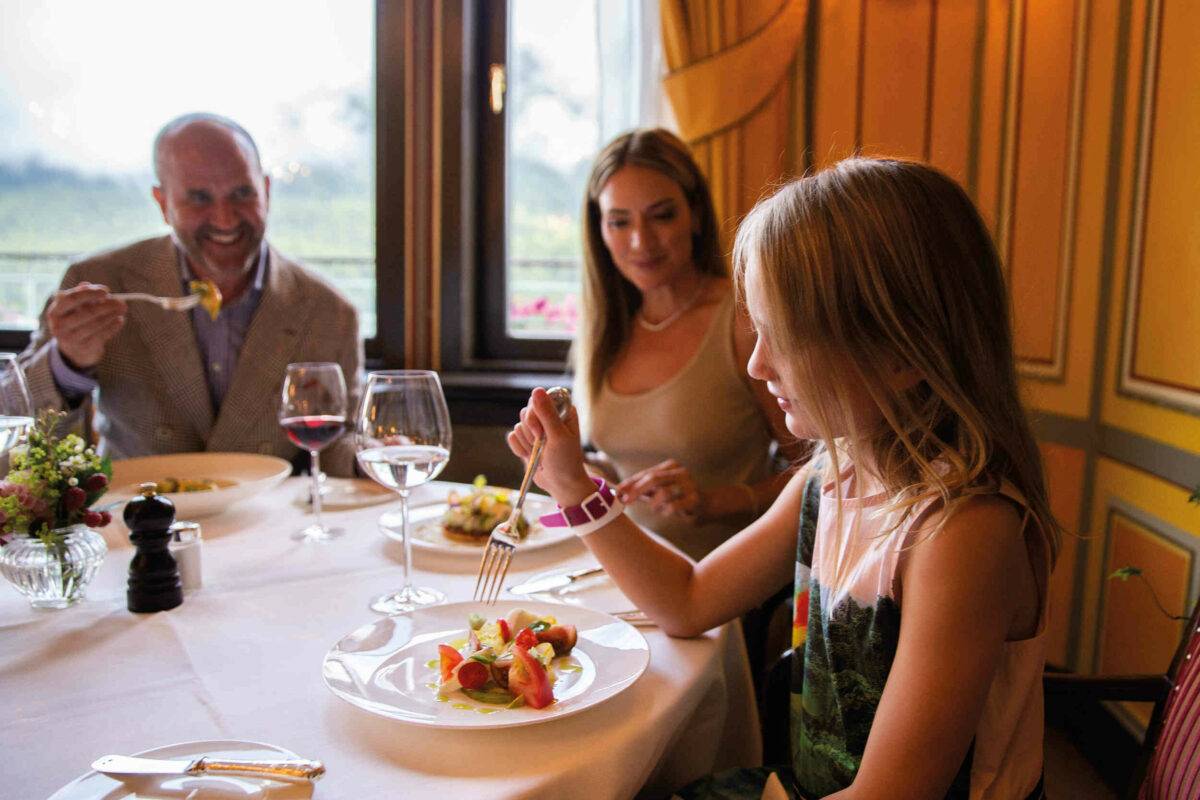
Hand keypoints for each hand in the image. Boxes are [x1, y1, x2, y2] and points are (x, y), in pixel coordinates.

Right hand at [46, 283, 126, 368]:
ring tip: (122, 308)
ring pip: (96, 324)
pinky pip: (103, 334)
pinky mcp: (84, 348)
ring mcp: (71, 339)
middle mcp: (59, 326)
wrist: (74, 349)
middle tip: (121, 301)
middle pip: (87, 312)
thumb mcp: (74, 308)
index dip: (90, 293)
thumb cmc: (76, 321)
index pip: (71, 299)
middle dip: (107, 305)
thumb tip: (86, 285)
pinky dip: (113, 326)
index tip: (106, 290)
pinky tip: (120, 320)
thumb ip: (80, 295)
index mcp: (54, 312)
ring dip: (112, 315)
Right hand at [506, 387, 593, 505]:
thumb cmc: (565, 461)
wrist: (560, 484)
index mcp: (562, 411)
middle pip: (526, 411)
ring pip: (518, 425)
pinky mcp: (527, 440)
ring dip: (527, 443)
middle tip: (542, 444)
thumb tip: (536, 390)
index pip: (540, 398)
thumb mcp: (558, 436)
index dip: (535, 414)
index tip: (541, 431)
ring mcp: (537, 428)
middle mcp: (549, 416)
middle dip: (531, 431)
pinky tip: (530, 457)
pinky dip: (519, 449)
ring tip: (540, 453)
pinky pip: (512, 436)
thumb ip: (546, 414)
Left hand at [616, 459, 703, 521]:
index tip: (618, 491)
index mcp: (671, 467)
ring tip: (654, 508)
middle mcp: (680, 472)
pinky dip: (666, 510)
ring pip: (664, 491)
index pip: (647, 473)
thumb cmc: (679, 498)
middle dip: (637, 490)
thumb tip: (620, 492)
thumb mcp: (659, 492)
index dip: (631, 482)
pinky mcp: (695, 499)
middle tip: (626, 501)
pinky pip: (675, 504)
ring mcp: (689, 485)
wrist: (707, 506)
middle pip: (654, 478)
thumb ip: (642, 491)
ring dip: (654, 502)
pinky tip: (665, 513)